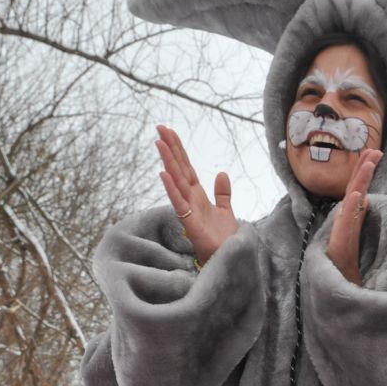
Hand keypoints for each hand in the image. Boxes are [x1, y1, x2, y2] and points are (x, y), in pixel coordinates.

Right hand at [156, 124, 237, 266]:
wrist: (228, 257)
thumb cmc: (223, 238)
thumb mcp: (225, 211)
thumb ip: (222, 193)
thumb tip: (222, 172)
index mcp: (198, 195)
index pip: (187, 167)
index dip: (178, 149)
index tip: (169, 131)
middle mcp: (190, 199)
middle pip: (179, 169)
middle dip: (170, 148)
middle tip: (159, 128)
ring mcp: (188, 210)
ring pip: (176, 181)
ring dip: (168, 162)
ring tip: (158, 143)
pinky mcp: (190, 223)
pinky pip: (178, 203)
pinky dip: (171, 189)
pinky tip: (164, 174)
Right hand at [325, 148, 380, 283]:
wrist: (338, 286)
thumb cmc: (346, 263)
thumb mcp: (357, 236)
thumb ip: (360, 216)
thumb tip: (368, 199)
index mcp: (351, 216)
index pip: (358, 188)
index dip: (364, 171)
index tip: (375, 153)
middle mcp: (345, 219)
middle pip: (354, 187)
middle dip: (364, 167)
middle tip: (375, 150)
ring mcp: (342, 228)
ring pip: (352, 198)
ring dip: (360, 179)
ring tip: (369, 163)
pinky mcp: (341, 239)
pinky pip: (347, 220)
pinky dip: (352, 206)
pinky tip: (359, 194)